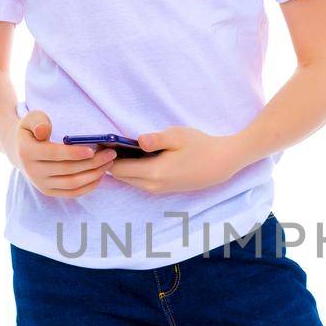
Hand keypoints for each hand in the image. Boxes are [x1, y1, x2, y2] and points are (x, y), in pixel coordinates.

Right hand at [6, 110, 116, 197]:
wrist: (20, 150)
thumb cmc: (32, 130)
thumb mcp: (31, 119)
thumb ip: (38, 120)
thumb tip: (43, 131)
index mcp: (27, 152)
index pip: (54, 154)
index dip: (74, 153)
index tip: (92, 150)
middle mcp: (33, 171)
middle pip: (68, 170)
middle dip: (92, 162)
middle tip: (110, 154)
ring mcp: (41, 184)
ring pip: (72, 184)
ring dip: (94, 174)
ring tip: (108, 163)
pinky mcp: (49, 192)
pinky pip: (72, 193)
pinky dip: (89, 186)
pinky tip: (100, 175)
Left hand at [105, 127, 243, 195]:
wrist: (221, 163)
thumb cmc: (199, 146)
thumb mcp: (178, 136)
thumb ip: (155, 139)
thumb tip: (137, 141)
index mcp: (153, 173)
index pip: (117, 169)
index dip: (107, 156)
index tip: (104, 141)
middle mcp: (152, 186)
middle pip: (120, 176)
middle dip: (112, 162)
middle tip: (109, 143)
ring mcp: (157, 190)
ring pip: (129, 180)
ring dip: (123, 166)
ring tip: (123, 148)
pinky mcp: (163, 189)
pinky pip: (139, 181)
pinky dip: (134, 170)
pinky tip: (139, 156)